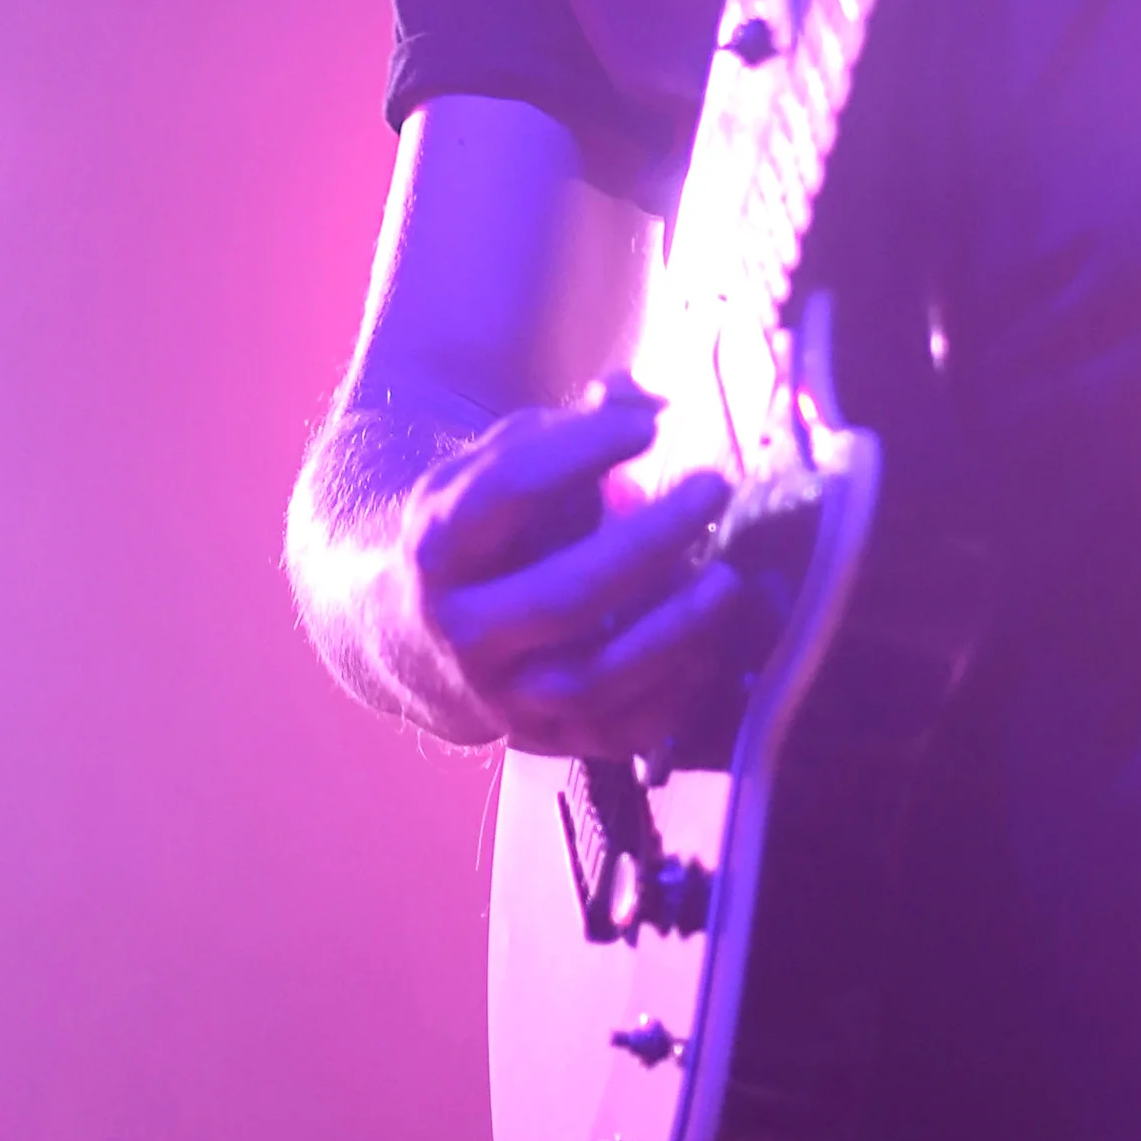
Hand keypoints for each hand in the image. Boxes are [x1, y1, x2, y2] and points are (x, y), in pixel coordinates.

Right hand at [402, 375, 739, 756]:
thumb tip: (644, 398)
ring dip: (672, 630)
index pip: (505, 495)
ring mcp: (503, 697)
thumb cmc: (484, 530)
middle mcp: (462, 631)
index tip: (648, 428)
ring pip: (592, 680)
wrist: (411, 634)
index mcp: (438, 546)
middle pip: (562, 598)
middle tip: (713, 488)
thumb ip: (568, 427)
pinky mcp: (546, 743)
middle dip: (648, 544)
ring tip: (728, 578)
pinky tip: (712, 643)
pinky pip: (621, 732)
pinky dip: (675, 693)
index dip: (578, 451)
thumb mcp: (498, 465)